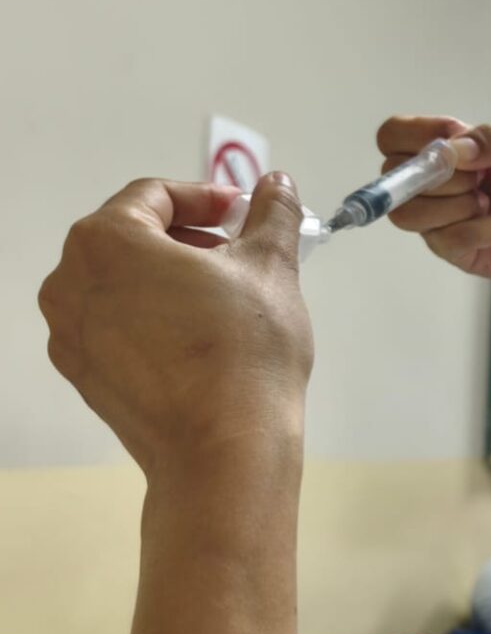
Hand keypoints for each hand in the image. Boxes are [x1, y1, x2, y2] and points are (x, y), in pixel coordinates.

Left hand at [38, 174, 313, 480]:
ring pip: (122, 284)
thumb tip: (278, 185)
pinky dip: (154, 318)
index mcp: (106, 241)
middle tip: (241, 255)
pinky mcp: (83, 375)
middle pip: (132, 238)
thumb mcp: (271, 266)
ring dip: (171, 278)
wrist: (223, 448)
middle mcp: (70, 282)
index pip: (155, 197)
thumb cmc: (243, 349)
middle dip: (189, 238)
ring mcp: (70, 333)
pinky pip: (116, 326)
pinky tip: (200, 338)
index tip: (245, 216)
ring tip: (224, 298)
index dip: (207, 199)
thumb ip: (271, 215)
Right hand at [376, 116, 490, 280]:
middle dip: (440, 175)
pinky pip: (441, 240)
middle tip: (480, 178)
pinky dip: (475, 231)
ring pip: (407, 212)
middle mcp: (430, 182)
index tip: (454, 137)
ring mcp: (435, 218)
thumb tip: (452, 149)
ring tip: (485, 203)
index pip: (392, 136)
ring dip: (452, 206)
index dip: (414, 136)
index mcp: (441, 149)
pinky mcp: (449, 249)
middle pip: (392, 174)